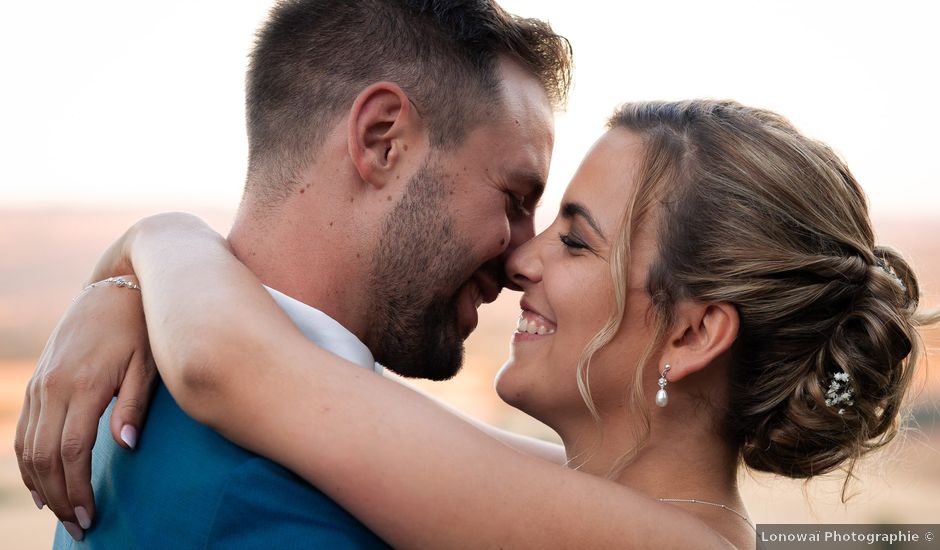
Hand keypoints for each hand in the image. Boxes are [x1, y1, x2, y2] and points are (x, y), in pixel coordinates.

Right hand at [14, 277, 156, 538]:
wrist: (116, 289)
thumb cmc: (142, 329)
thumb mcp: (147, 364)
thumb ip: (135, 406)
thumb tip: (127, 448)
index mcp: (83, 384)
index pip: (73, 450)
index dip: (79, 488)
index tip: (91, 517)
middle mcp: (54, 386)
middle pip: (46, 456)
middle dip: (61, 497)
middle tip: (80, 526)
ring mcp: (41, 384)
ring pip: (28, 447)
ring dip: (42, 485)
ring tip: (63, 513)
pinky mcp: (38, 382)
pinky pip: (23, 431)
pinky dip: (28, 462)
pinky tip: (42, 485)